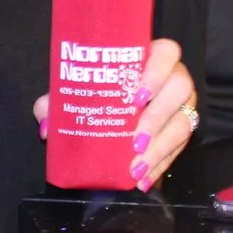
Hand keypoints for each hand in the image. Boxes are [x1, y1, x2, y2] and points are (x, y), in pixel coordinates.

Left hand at [33, 38, 199, 189]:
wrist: (112, 108)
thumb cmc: (97, 90)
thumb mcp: (76, 91)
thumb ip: (58, 103)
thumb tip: (48, 127)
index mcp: (152, 56)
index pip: (166, 53)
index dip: (156, 73)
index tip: (136, 97)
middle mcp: (174, 77)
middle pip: (180, 89)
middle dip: (158, 117)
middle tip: (134, 142)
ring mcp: (183, 104)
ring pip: (183, 122)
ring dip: (160, 147)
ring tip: (137, 167)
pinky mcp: (183, 130)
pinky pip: (180, 147)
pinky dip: (161, 164)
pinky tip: (143, 179)